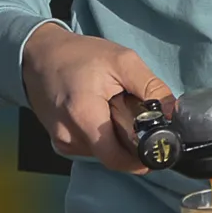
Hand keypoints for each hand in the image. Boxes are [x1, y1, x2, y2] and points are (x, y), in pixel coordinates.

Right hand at [22, 21, 172, 173]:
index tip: (155, 149)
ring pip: (99, 152)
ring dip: (113, 138)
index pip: (116, 157)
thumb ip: (151, 86)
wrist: (39, 55)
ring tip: (114, 110)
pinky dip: (99, 135)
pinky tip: (100, 114)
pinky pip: (87, 147)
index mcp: (84, 116)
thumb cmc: (80, 55)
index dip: (139, 158)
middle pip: (110, 156)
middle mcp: (68, 136)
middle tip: (136, 120)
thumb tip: (172, 111)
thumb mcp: (123, 61)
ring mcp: (60, 140)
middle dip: (128, 143)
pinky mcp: (57, 140)